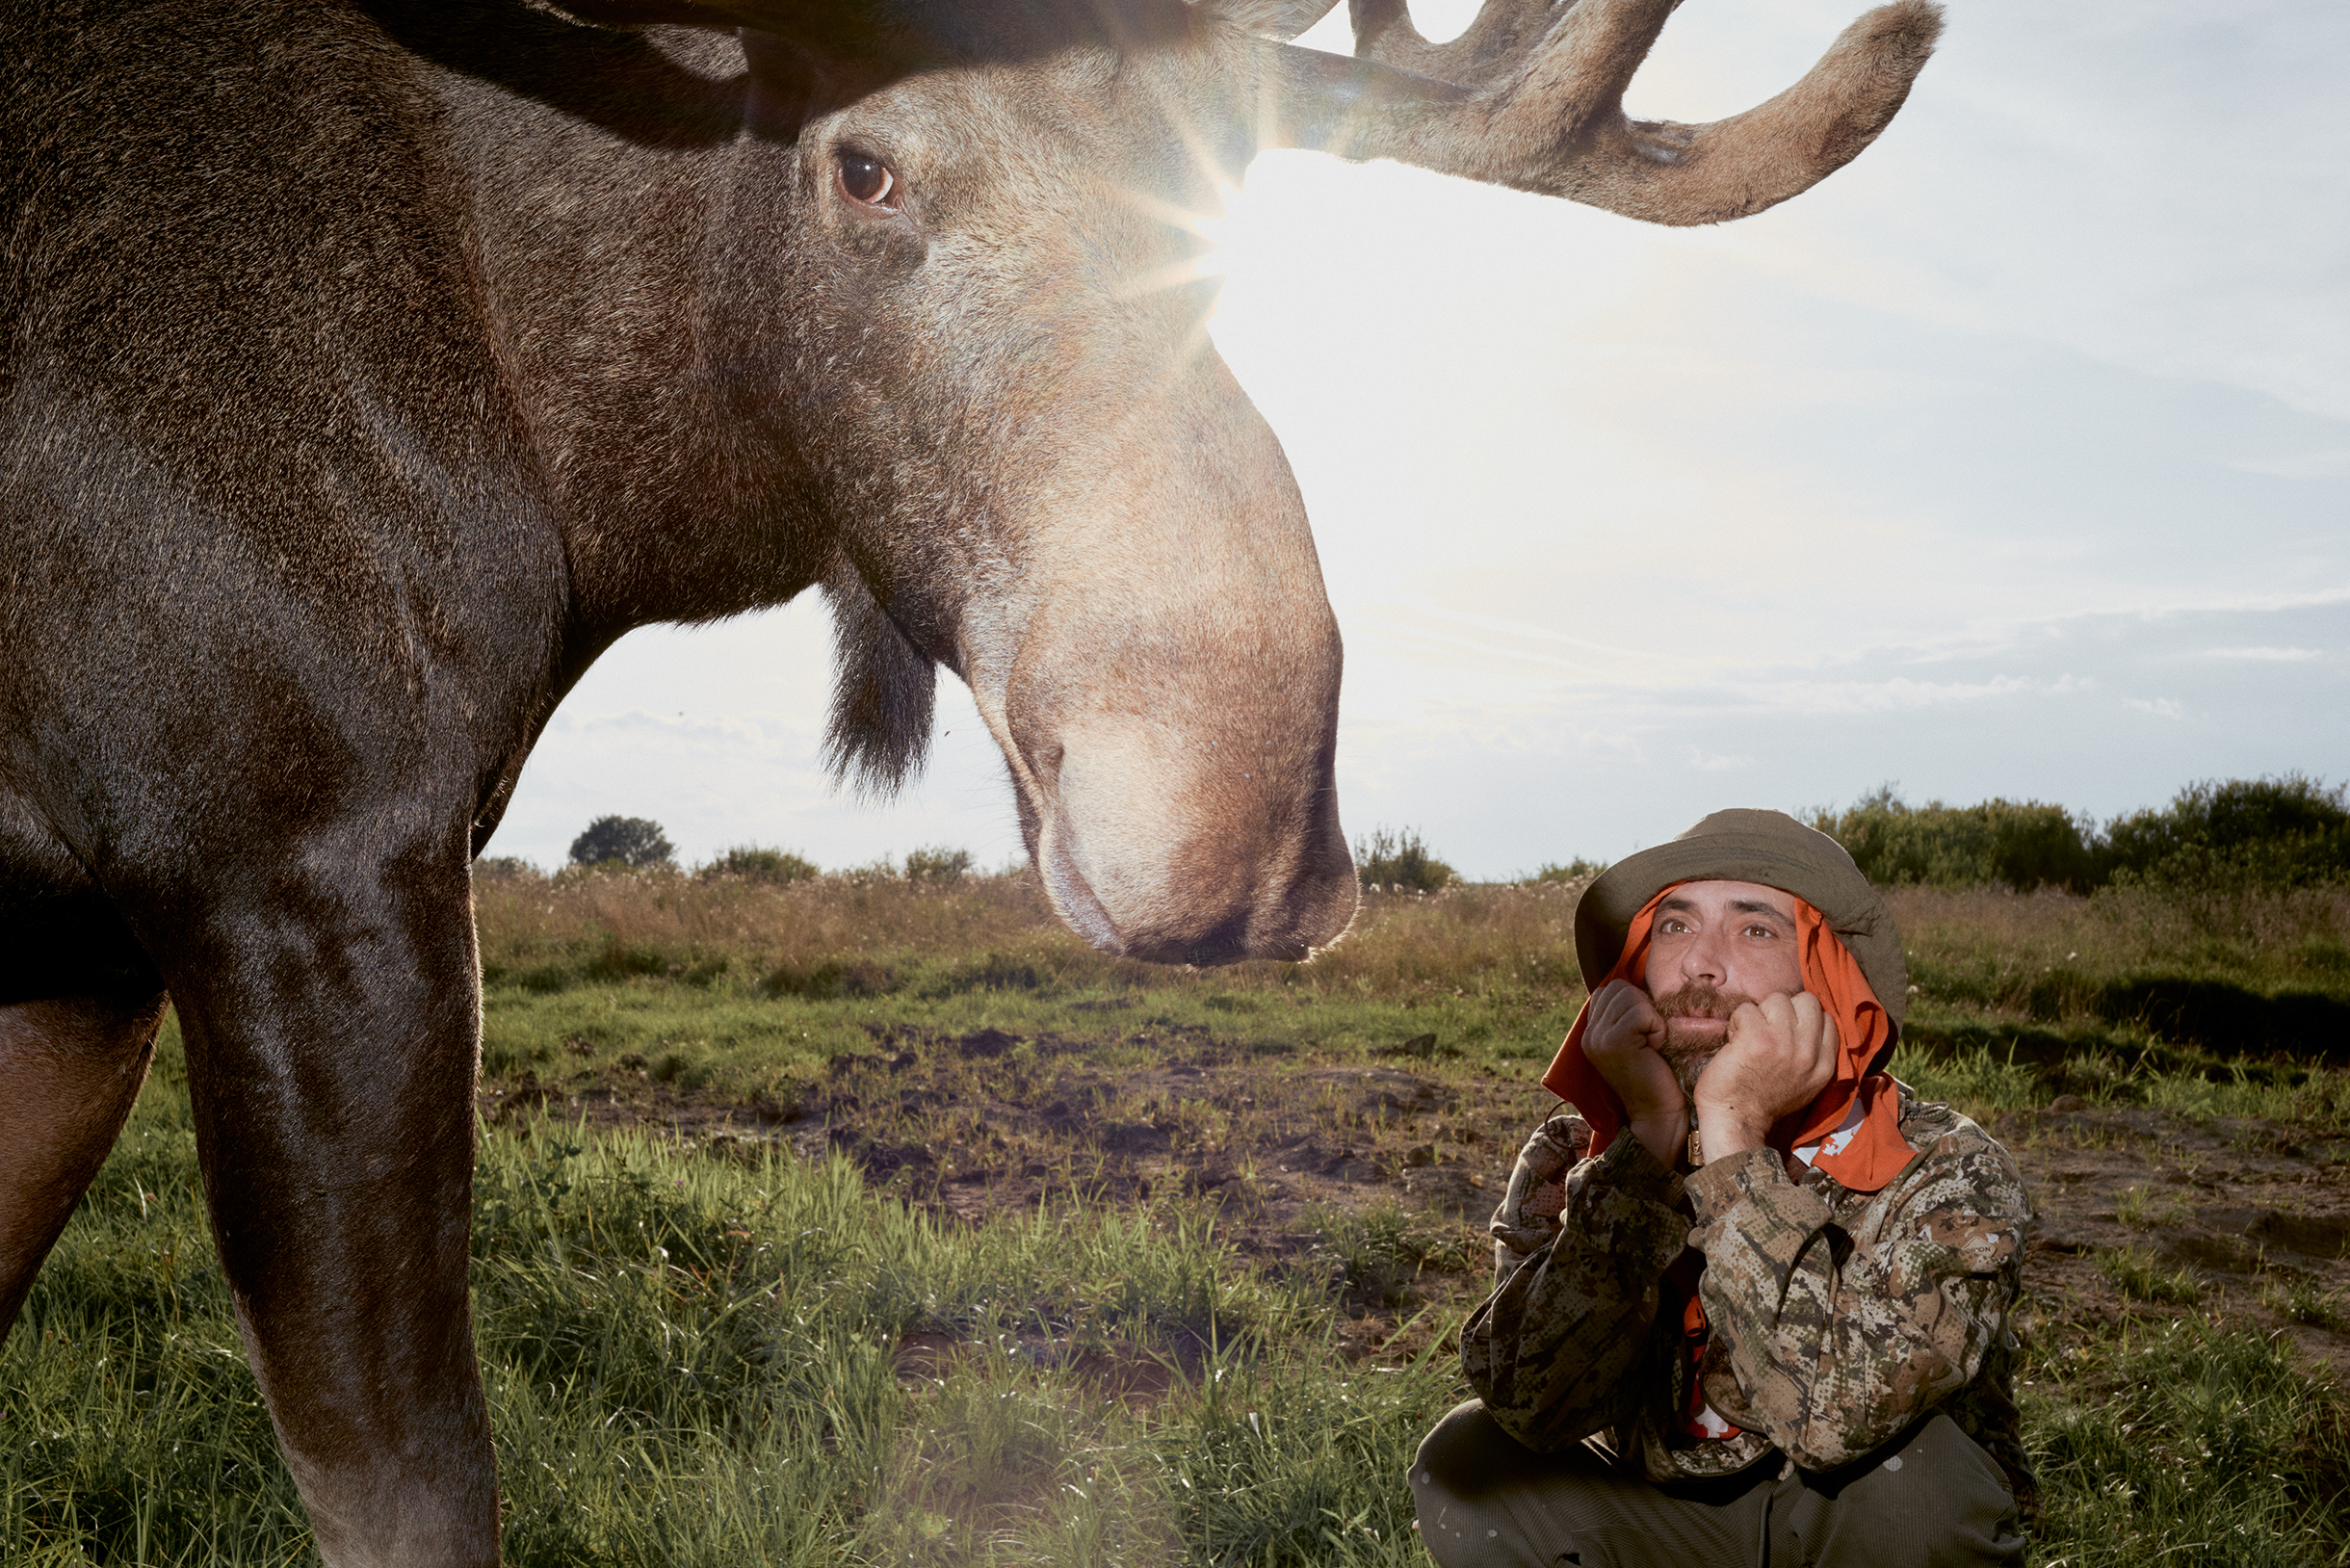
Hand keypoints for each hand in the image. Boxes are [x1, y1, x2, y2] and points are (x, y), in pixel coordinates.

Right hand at [1580, 979, 1684, 1163]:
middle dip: (1643, 1006)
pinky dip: (1657, 1027)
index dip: (1633, 1002)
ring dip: (1651, 1017)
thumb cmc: (1655, 1078)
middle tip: (1649, 1037)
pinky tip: (1655, 1048)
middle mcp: (1589, 1034)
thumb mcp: (1634, 1043)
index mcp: (1591, 1033)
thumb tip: (1638, 987)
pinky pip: (1642, 1012)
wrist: (1656, 1114)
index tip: (1643, 1031)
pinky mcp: (1614, 1042)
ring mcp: (1598, 1037)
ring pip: (1631, 996)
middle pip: (1618, 988)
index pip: (1608, 990)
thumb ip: (1626, 1017)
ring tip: (1651, 1043)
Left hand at [1691, 993, 1837, 1160]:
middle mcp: (1809, 1054)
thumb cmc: (1761, 1101)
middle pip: (1807, 1001)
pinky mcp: (1757, 1038)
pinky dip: (1736, 1021)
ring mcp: (1785, 1044)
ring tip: (1749, 1037)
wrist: (1735, 1121)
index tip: (1784, 1033)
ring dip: (1758, 1014)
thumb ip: (1812, 1055)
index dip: (1802, 1018)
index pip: (1827, 1019)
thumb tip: (1805, 1024)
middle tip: (1766, 1030)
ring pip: (1777, 999)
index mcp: (1824, 1066)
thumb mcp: (1805, 1084)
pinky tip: (1734, 1042)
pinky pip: (1747, 1009)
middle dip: (1784, 1009)